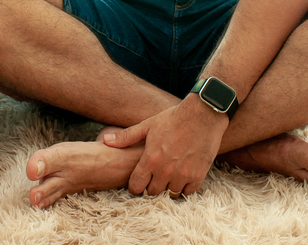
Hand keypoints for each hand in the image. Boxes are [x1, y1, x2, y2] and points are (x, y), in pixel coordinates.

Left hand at [103, 94, 228, 196]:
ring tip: (169, 176)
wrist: (202, 114)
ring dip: (168, 187)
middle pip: (153, 192)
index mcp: (151, 159)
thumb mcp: (148, 125)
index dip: (135, 185)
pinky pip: (188, 192)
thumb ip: (127, 137)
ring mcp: (183, 174)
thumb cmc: (173, 118)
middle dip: (152, 186)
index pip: (136, 186)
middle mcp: (165, 170)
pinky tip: (182, 176)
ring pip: (170, 194)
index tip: (139, 180)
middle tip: (154, 177)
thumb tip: (105, 141)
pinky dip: (185, 187)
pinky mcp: (198, 175)